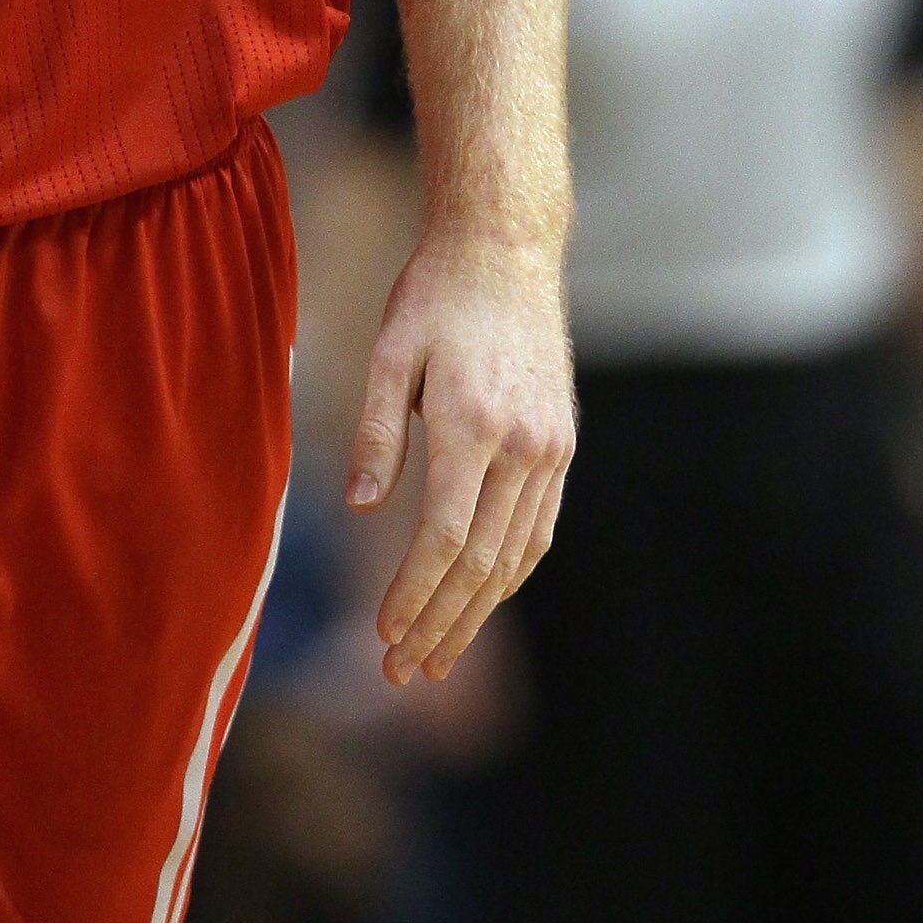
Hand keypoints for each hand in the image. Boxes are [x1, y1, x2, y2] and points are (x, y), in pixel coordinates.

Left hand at [346, 226, 573, 684]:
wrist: (506, 249)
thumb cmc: (435, 295)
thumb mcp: (391, 351)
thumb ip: (376, 432)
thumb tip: (361, 509)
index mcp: (474, 425)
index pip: (444, 538)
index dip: (414, 594)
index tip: (383, 636)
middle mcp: (523, 447)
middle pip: (483, 563)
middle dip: (440, 625)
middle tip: (402, 673)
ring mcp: (550, 449)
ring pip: (515, 556)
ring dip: (476, 613)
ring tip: (436, 655)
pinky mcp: (561, 445)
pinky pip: (538, 529)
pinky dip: (508, 574)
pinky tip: (479, 599)